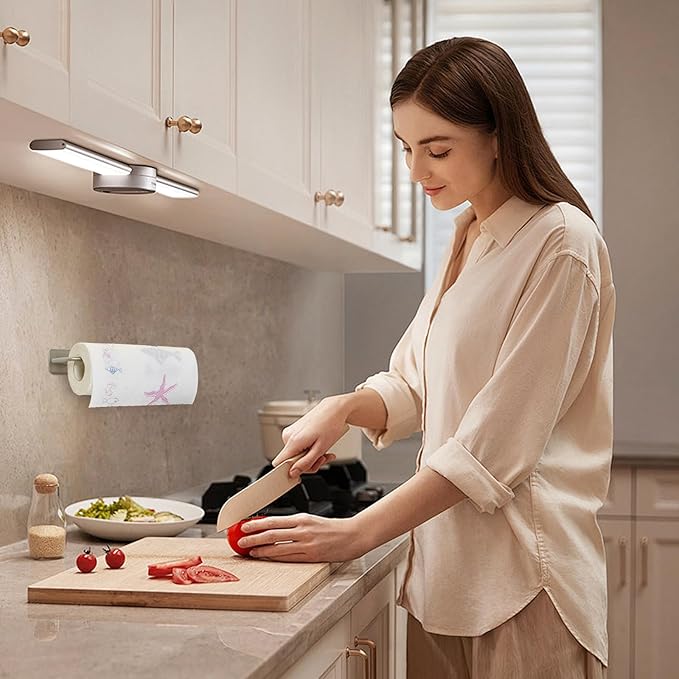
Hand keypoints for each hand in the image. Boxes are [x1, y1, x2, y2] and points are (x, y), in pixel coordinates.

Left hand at [237, 513, 367, 562]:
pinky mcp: (311, 556)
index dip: (257, 524)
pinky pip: (289, 558)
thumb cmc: (333, 529)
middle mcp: (303, 530)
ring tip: (249, 552)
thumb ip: (295, 524)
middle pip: (272, 533)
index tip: (244, 526)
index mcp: (302, 518)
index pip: (274, 521)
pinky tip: (267, 558)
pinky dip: (275, 558)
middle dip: (253, 537)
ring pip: (278, 547)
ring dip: (261, 549)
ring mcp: (307, 544)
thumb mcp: (312, 521)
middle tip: (241, 541)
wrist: (353, 536)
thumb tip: (274, 528)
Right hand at [272, 396, 350, 476]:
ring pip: (296, 454)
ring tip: (324, 452)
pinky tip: (319, 446)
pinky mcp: (295, 431)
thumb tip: (293, 473)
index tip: (302, 472)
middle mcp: (288, 436)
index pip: (279, 464)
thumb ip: (305, 463)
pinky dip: (309, 449)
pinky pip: (298, 447)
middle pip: (291, 461)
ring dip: (311, 457)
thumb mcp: (320, 449)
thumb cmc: (330, 424)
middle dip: (308, 463)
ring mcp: (291, 432)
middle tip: (322, 459)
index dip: (290, 471)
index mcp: (293, 441)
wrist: (334, 409)